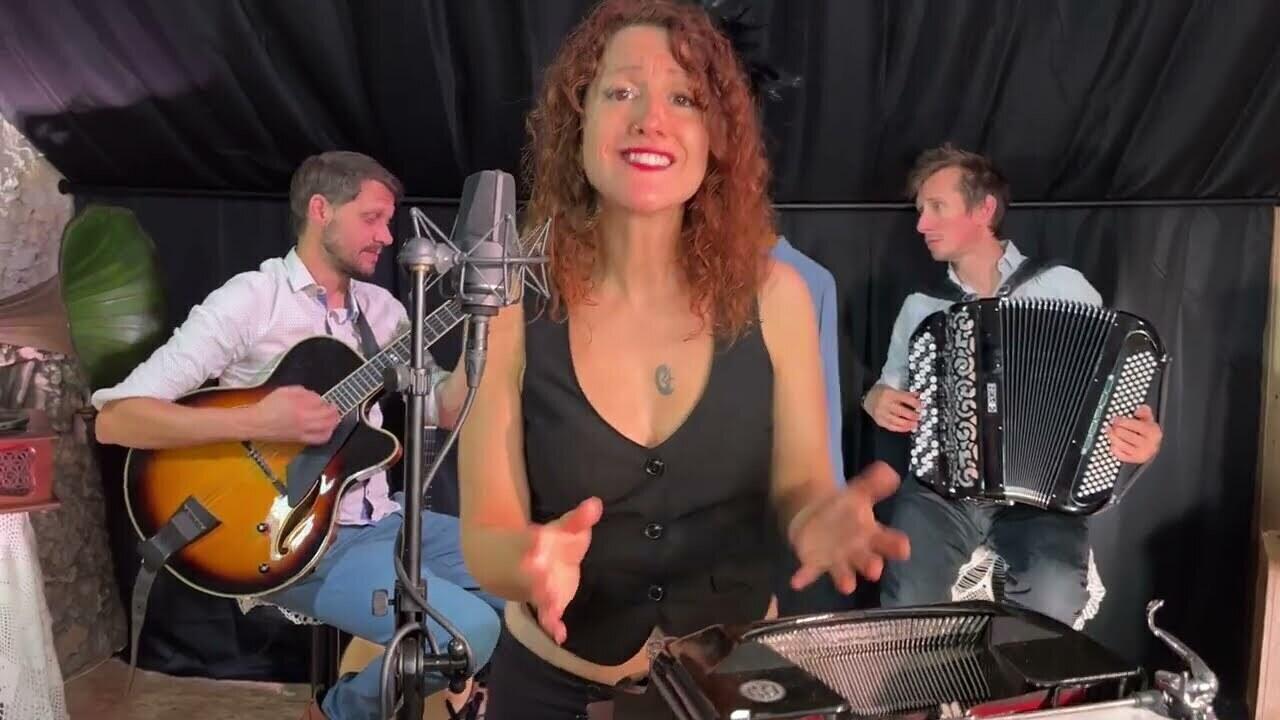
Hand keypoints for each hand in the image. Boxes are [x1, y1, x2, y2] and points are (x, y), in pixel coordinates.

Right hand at [250, 386, 340, 444]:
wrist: (256, 423)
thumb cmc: (268, 406)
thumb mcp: (285, 391)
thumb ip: (303, 392)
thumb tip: (316, 397)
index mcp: (300, 406)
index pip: (320, 402)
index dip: (325, 400)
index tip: (325, 400)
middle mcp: (304, 420)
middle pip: (328, 416)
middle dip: (334, 411)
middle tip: (335, 408)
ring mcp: (303, 431)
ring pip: (326, 428)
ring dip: (334, 422)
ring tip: (335, 418)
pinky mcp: (300, 439)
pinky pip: (319, 439)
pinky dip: (327, 434)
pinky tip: (328, 430)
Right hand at [521, 497, 603, 644]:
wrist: (509, 564)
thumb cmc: (547, 543)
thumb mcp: (563, 527)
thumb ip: (580, 518)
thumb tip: (596, 503)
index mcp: (534, 542)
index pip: (535, 540)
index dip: (538, 542)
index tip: (540, 541)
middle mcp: (532, 567)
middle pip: (535, 572)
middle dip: (540, 575)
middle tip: (543, 575)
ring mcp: (537, 588)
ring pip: (540, 596)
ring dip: (546, 601)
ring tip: (553, 609)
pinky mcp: (546, 604)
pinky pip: (547, 617)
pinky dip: (552, 626)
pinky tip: (560, 635)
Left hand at [789, 461, 910, 593]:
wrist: (815, 515)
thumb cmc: (843, 509)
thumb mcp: (858, 492)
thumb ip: (873, 483)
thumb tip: (889, 471)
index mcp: (871, 535)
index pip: (888, 541)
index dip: (896, 545)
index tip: (904, 548)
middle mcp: (857, 553)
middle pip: (868, 561)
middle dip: (871, 566)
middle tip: (875, 570)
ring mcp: (836, 561)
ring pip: (843, 573)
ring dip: (845, 578)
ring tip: (847, 585)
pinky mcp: (814, 563)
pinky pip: (809, 572)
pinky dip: (804, 577)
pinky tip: (796, 581)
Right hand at [863, 384, 920, 432]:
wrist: (866, 397)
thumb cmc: (879, 392)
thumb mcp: (892, 389)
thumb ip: (905, 394)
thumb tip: (917, 396)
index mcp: (889, 394)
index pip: (906, 399)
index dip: (916, 403)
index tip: (921, 406)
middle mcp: (885, 404)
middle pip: (902, 411)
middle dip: (913, 415)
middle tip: (919, 416)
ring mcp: (881, 414)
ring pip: (897, 421)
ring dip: (908, 424)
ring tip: (915, 424)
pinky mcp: (880, 421)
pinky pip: (892, 427)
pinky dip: (901, 428)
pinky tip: (907, 428)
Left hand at [1108, 404, 1161, 463]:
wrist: (1153, 448)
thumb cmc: (1149, 433)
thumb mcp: (1149, 420)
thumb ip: (1144, 412)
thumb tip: (1139, 410)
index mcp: (1152, 432)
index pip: (1132, 425)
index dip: (1121, 420)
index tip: (1116, 419)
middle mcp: (1148, 444)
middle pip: (1123, 434)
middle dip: (1115, 427)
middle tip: (1112, 425)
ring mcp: (1141, 453)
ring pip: (1119, 443)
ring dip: (1112, 436)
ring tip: (1110, 431)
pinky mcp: (1134, 460)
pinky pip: (1118, 453)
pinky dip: (1114, 447)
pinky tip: (1114, 442)